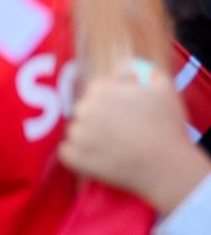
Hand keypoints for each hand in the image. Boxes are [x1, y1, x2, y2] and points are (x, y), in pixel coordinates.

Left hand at [60, 67, 210, 214]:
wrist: (168, 167)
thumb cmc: (167, 127)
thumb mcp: (162, 87)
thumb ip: (138, 69)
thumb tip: (121, 67)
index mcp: (100, 89)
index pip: (96, 92)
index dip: (111, 104)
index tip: (125, 117)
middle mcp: (83, 108)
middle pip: (84, 111)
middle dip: (98, 120)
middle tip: (121, 134)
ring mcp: (76, 133)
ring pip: (76, 132)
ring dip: (88, 139)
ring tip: (114, 149)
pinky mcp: (73, 157)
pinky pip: (67, 153)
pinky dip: (79, 157)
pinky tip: (100, 161)